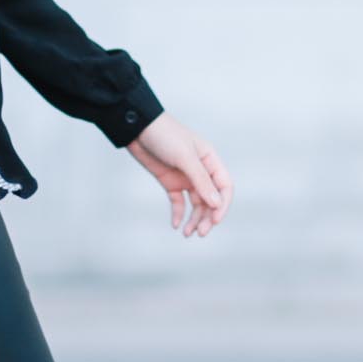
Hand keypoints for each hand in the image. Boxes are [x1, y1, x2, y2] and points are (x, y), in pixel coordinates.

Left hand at [127, 113, 231, 237]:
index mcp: (210, 160)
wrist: (138, 128)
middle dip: (207, 217)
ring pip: (196, 203)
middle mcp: (201, 170)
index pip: (224, 186)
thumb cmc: (165, 135)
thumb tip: (216, 203)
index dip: (223, 204)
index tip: (215, 220)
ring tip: (187, 233)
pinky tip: (176, 225)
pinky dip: (178, 213)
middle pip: (211, 199)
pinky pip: (178, 202)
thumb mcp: (184, 156)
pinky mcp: (170, 181)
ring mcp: (185, 177)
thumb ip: (200, 180)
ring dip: (194, 219)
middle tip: (200, 233)